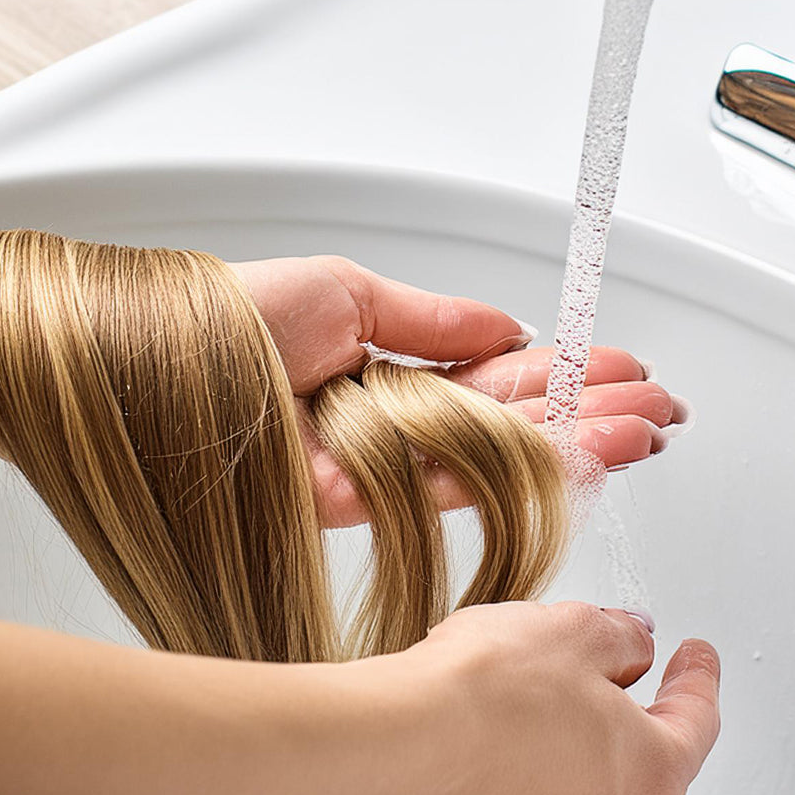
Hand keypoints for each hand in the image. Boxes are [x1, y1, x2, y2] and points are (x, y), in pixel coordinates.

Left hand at [232, 256, 678, 527]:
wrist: (133, 375)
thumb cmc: (219, 322)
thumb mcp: (345, 291)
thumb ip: (433, 320)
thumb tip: (509, 328)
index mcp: (389, 369)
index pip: (498, 377)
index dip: (566, 374)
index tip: (623, 368)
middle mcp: (392, 424)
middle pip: (512, 422)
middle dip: (592, 414)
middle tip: (661, 410)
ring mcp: (378, 466)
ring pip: (497, 459)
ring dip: (578, 444)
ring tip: (644, 432)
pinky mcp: (358, 503)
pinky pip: (454, 487)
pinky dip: (522, 473)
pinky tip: (578, 458)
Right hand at [375, 601, 720, 794]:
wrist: (390, 744)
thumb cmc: (486, 694)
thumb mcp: (576, 630)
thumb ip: (620, 635)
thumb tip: (634, 641)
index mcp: (648, 776)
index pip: (696, 723)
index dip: (698, 676)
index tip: (696, 652)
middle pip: (637, 747)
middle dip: (626, 691)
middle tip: (615, 646)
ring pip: (577, 762)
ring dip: (569, 712)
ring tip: (534, 660)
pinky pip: (525, 776)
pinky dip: (523, 736)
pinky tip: (491, 697)